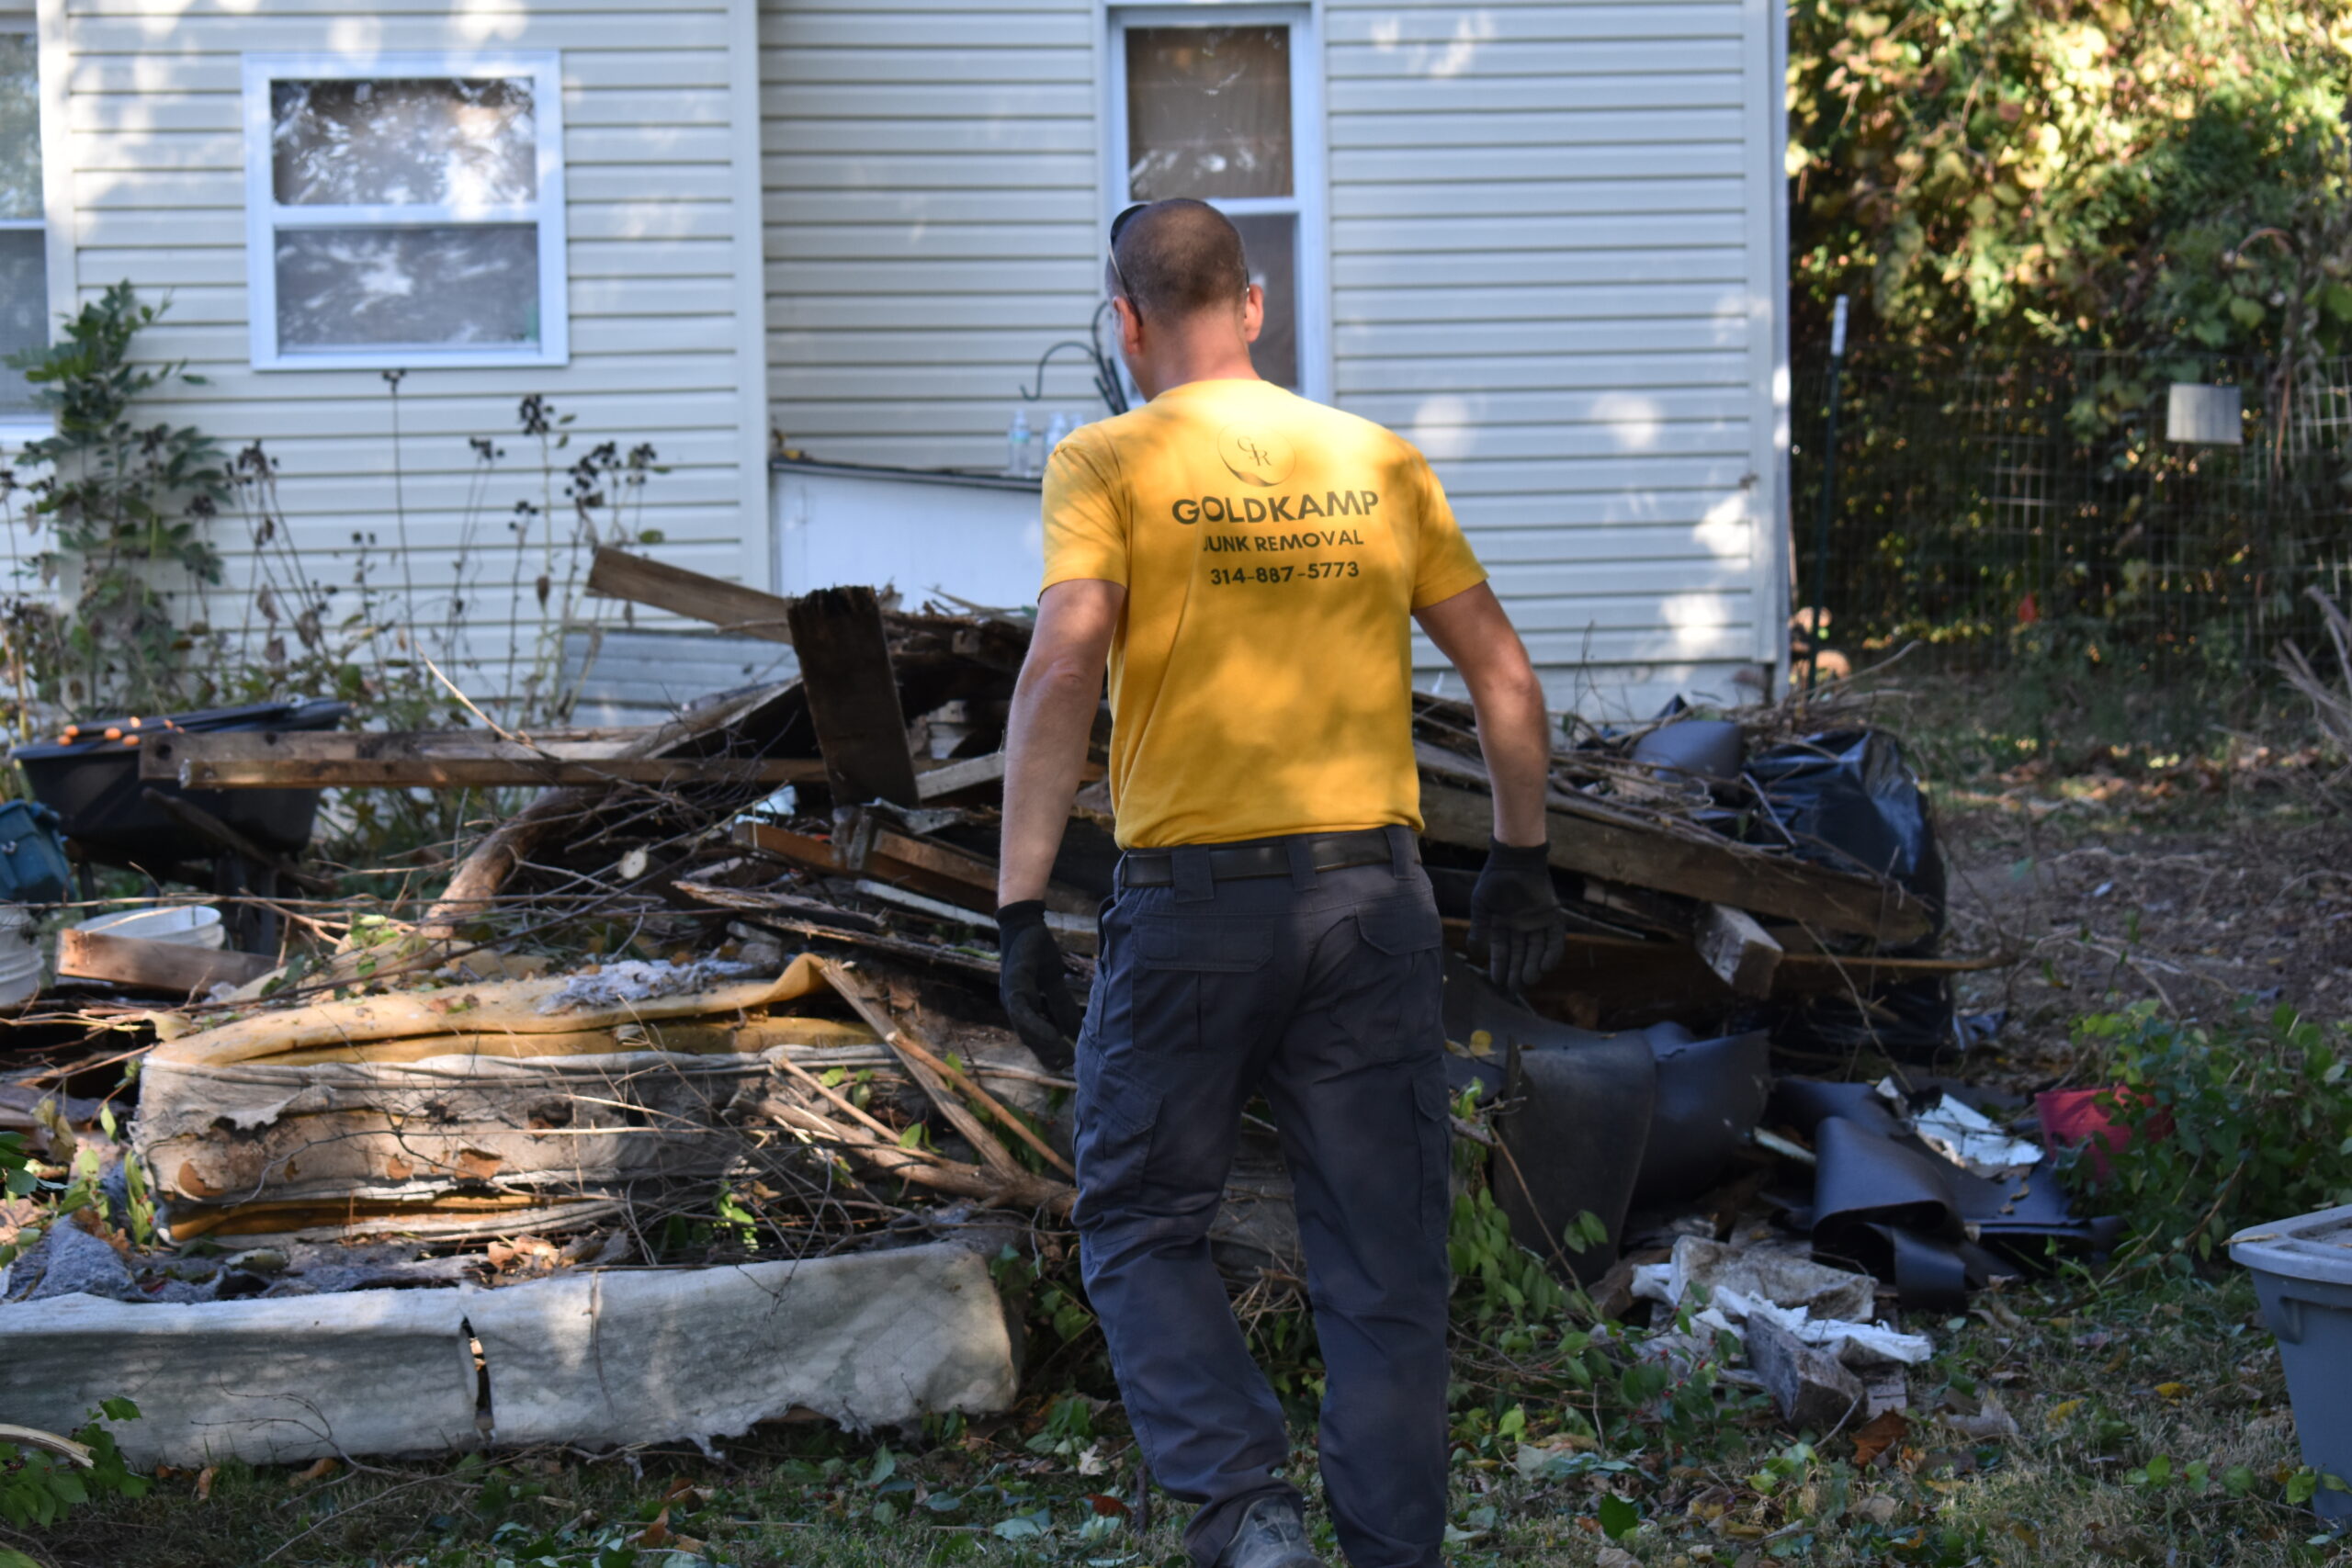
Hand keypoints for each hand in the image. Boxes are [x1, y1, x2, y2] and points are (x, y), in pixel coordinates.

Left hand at [997, 900, 1084, 1069]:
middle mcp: (1012, 1003)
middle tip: (1066, 1066)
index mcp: (1021, 1003)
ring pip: (1025, 1027)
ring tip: (1063, 1056)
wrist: (1025, 922)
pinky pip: (1025, 1010)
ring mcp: (1010, 994)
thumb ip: (1060, 1004)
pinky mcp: (1014, 983)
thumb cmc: (1037, 950)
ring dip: (1044, 1044)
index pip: (1032, 1033)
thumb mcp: (1053, 980)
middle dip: (1046, 1052)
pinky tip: (1054, 1035)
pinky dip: (1038, 1025)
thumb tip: (1074, 1030)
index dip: (1046, 1049)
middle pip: (1028, 1035)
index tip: (1064, 1063)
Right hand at [1468, 838, 1566, 989]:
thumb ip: (1479, 928)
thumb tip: (1474, 952)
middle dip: (1517, 971)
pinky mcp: (1552, 916)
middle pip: (1521, 955)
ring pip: (1537, 950)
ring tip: (1529, 979)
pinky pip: (1555, 939)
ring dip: (1534, 965)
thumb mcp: (1481, 906)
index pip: (1502, 952)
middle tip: (1515, 987)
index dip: (1500, 967)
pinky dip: (1552, 953)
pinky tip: (1546, 966)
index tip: (1497, 981)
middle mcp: (1520, 928)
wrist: (1513, 859)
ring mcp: (1537, 923)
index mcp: (1502, 926)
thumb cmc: (1494, 880)